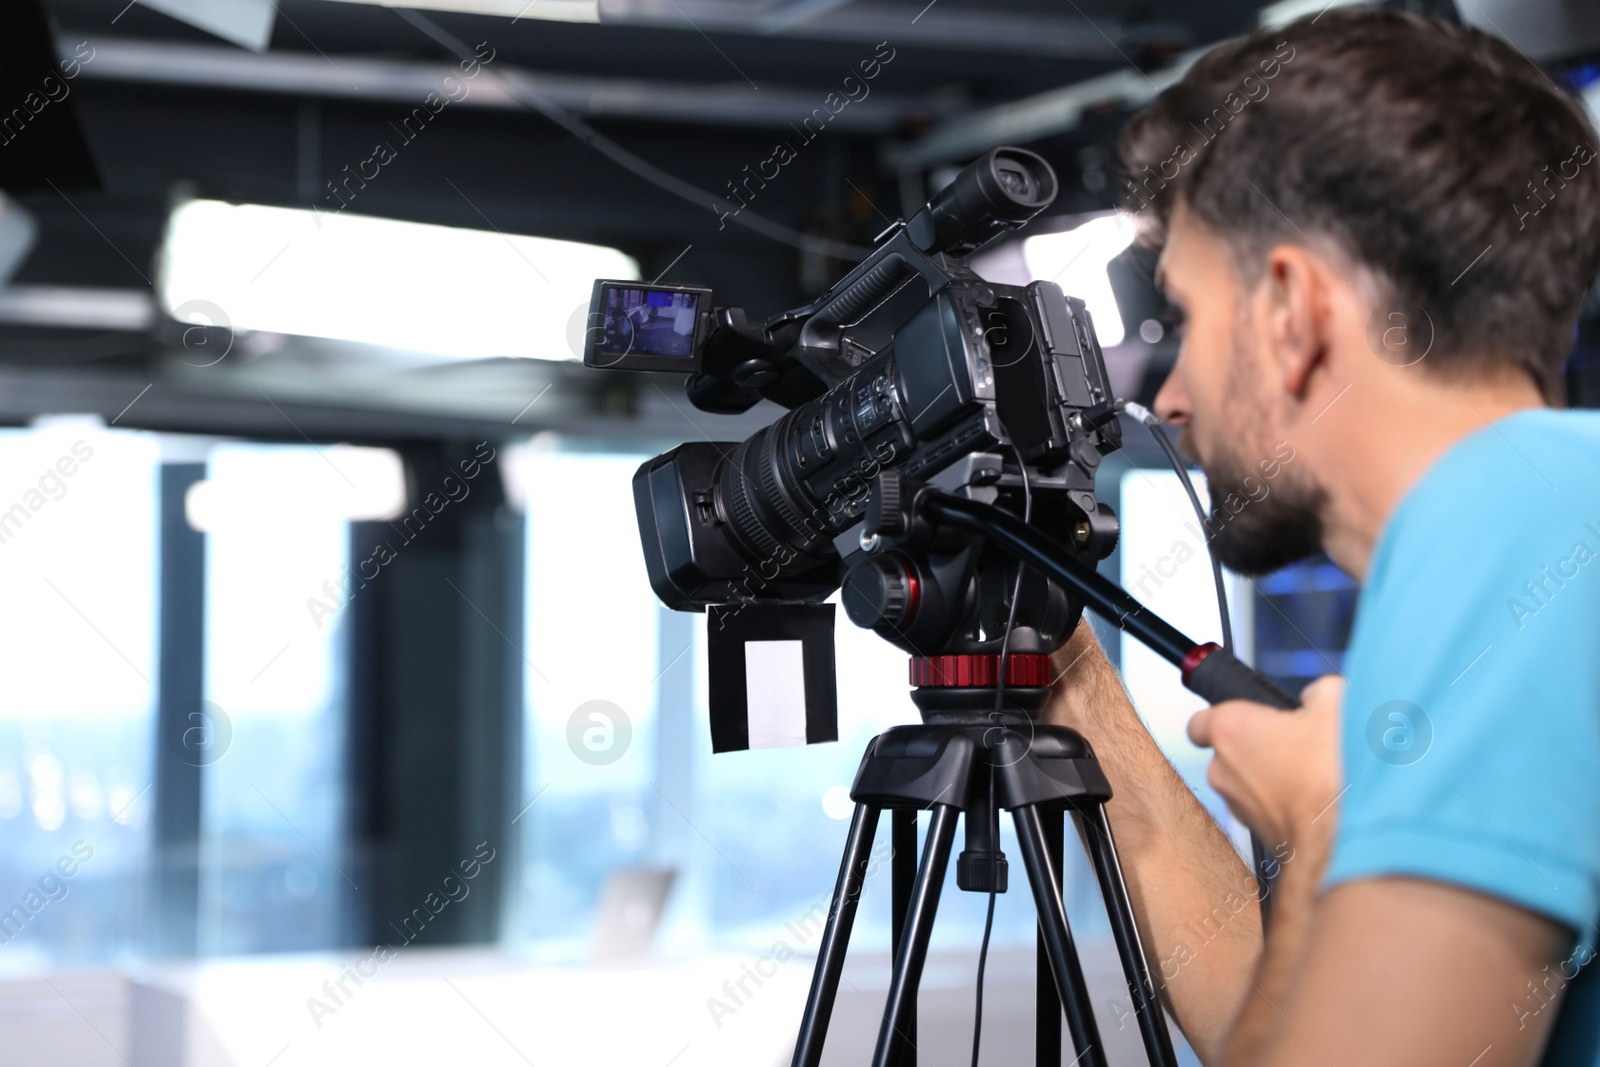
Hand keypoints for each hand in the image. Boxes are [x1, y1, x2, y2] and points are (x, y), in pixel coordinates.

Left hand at [1187, 675, 1344, 853]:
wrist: (1343, 836)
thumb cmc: (1328, 774)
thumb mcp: (1334, 704)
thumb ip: (1316, 692)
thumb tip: (1316, 697)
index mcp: (1230, 729)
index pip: (1199, 721)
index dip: (1220, 717)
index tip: (1243, 719)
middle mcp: (1222, 769)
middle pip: (1227, 753)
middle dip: (1256, 747)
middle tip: (1292, 745)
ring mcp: (1236, 804)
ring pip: (1245, 783)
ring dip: (1269, 777)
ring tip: (1309, 773)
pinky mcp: (1256, 832)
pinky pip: (1262, 809)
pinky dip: (1280, 803)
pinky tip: (1313, 797)